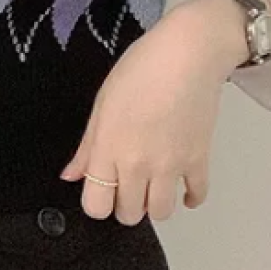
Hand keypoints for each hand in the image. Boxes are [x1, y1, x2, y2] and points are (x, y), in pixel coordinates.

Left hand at [59, 0, 238, 224]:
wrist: (186, 54)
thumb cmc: (140, 69)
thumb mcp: (102, 103)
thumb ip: (87, 146)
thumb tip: (71, 175)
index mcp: (108, 149)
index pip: (96, 206)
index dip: (97, 202)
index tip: (101, 190)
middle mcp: (138, 164)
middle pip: (129, 214)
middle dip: (125, 204)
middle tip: (127, 184)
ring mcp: (171, 166)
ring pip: (161, 214)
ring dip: (154, 204)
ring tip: (152, 184)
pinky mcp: (199, 160)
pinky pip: (197, 196)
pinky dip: (189, 197)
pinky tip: (181, 184)